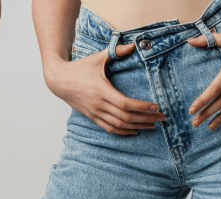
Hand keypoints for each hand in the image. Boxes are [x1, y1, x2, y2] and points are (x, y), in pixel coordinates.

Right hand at [44, 43, 165, 134]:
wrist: (59, 81)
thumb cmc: (79, 68)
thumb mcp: (97, 58)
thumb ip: (116, 51)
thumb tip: (133, 45)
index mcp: (102, 91)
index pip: (125, 103)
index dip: (142, 107)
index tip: (156, 106)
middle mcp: (99, 104)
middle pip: (126, 117)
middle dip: (146, 118)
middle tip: (161, 118)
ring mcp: (95, 112)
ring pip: (119, 125)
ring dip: (137, 126)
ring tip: (152, 126)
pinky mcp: (92, 117)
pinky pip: (109, 128)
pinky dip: (123, 132)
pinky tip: (134, 131)